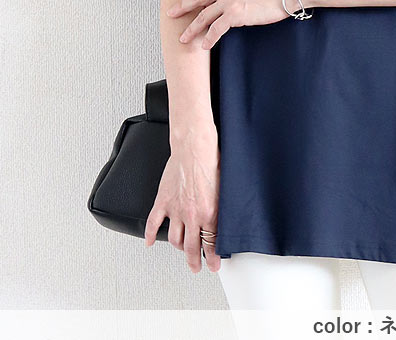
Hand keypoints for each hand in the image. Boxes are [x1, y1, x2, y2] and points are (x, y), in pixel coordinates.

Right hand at [144, 127, 221, 272]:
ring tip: (181, 252)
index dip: (213, 258)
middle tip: (197, 268)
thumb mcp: (225, 188)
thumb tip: (227, 218)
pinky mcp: (162, 201)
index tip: (214, 265)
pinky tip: (149, 242)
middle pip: (191, 247)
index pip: (211, 244)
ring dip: (178, 249)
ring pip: (174, 239)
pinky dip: (149, 234)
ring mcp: (175, 209)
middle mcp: (192, 215)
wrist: (195, 147)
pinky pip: (153, 223)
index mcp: (210, 213)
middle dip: (195, 261)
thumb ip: (223, 207)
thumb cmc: (212, 161)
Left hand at [166, 0, 288, 48]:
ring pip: (203, 17)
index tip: (193, 4)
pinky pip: (216, 29)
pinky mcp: (234, 15)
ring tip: (184, 38)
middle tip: (171, 14)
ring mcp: (228, 1)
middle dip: (182, 8)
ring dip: (192, 29)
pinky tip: (205, 45)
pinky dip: (209, 38)